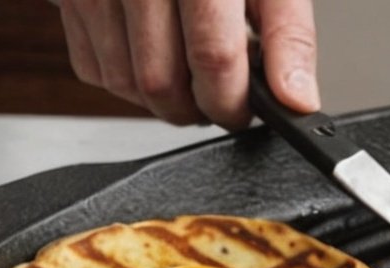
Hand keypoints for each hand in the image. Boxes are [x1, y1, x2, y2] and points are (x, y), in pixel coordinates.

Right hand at [58, 0, 318, 128]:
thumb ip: (288, 36)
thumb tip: (295, 100)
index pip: (212, 58)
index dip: (234, 102)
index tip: (248, 110)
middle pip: (161, 81)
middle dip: (199, 107)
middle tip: (222, 94)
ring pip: (126, 84)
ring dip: (165, 98)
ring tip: (192, 70)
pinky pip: (94, 69)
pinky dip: (128, 80)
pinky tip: (156, 53)